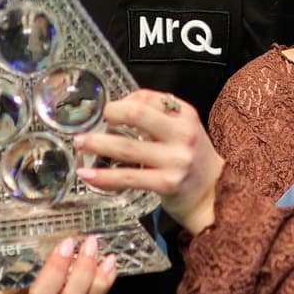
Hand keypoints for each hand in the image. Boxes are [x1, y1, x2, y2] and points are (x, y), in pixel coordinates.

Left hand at [74, 91, 222, 235]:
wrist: (214, 195)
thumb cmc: (191, 159)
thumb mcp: (183, 130)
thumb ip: (157, 117)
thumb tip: (118, 107)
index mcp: (185, 114)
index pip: (148, 97)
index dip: (123, 101)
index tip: (108, 110)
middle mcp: (182, 133)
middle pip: (137, 115)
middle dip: (109, 114)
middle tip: (89, 121)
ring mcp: (175, 159)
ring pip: (127, 147)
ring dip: (97, 144)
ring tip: (79, 143)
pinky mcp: (166, 183)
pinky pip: (128, 177)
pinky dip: (104, 177)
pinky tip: (87, 176)